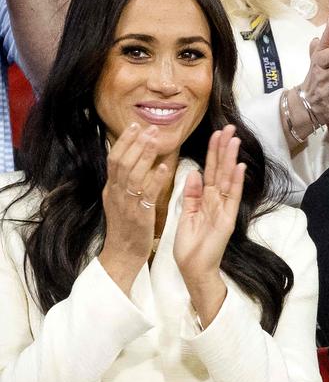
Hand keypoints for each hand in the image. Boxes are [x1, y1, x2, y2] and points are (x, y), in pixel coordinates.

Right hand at [99, 123, 168, 291]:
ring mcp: (126, 204)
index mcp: (112, 189)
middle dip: (135, 142)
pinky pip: (146, 194)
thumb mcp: (119, 201)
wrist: (122, 256)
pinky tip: (163, 167)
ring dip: (144, 155)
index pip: (114, 159)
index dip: (124, 141)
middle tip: (148, 127)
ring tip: (155, 139)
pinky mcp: (139, 216)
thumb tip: (127, 159)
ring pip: (132, 174)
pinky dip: (154, 179)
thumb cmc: (126, 228)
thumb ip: (123, 182)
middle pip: (121, 162)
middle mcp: (116, 194)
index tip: (135, 125)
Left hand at [174, 125, 245, 324]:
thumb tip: (194, 173)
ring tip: (235, 140)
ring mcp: (224, 209)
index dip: (213, 152)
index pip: (211, 170)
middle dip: (224, 149)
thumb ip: (191, 194)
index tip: (217, 134)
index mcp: (206, 199)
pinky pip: (231, 197)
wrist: (193, 269)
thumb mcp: (186, 215)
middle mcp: (217, 201)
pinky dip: (235, 182)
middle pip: (221, 170)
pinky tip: (238, 167)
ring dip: (231, 159)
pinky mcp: (227, 219)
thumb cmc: (189, 245)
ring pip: (227, 179)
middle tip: (230, 128)